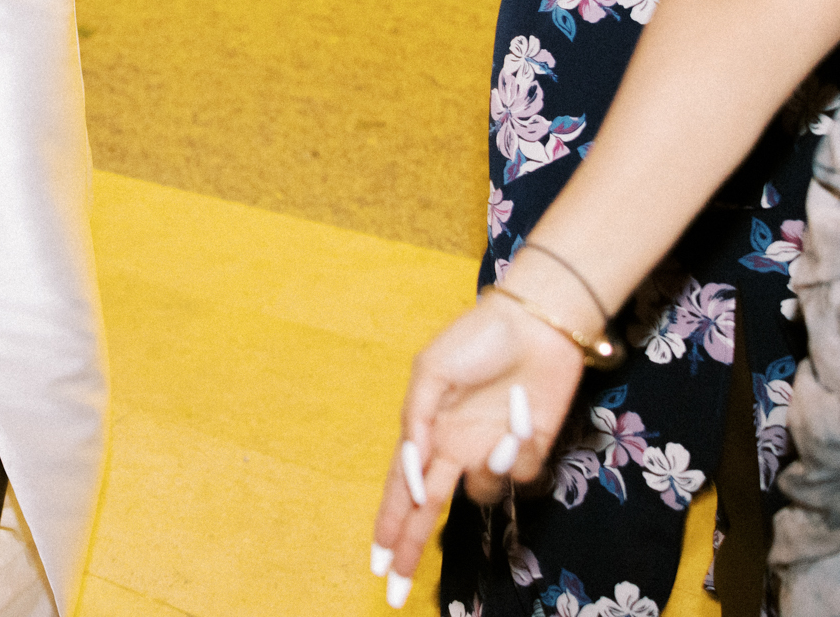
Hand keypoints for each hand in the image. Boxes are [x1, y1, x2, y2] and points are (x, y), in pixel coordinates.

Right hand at [372, 294, 582, 599]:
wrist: (536, 325)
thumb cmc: (474, 341)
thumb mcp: (430, 373)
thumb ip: (417, 424)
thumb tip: (414, 475)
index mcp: (426, 431)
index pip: (401, 488)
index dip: (388, 523)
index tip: (376, 560)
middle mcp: (455, 449)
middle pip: (428, 511)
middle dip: (409, 547)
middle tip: (394, 588)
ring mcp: (491, 452)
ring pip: (482, 491)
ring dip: (491, 465)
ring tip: (508, 417)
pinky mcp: (529, 451)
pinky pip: (518, 473)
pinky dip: (519, 448)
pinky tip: (524, 411)